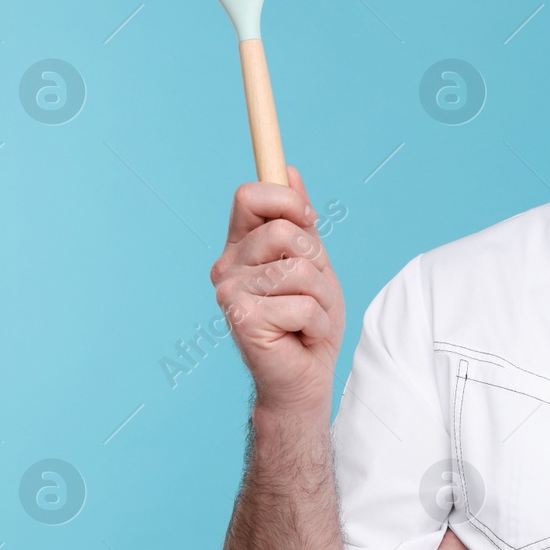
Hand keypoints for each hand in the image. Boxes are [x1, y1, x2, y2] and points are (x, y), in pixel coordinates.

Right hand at [210, 165, 344, 414]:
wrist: (306, 378)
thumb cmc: (309, 321)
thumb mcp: (314, 263)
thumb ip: (300, 221)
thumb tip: (289, 171)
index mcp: (241, 248)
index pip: (249, 195)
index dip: (286, 200)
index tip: (309, 220)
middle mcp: (228, 267)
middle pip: (284, 231)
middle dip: (317, 263)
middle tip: (311, 293)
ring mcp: (229, 292)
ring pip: (300, 270)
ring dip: (322, 298)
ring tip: (307, 318)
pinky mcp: (242, 319)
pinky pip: (302, 303)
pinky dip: (316, 323)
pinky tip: (301, 337)